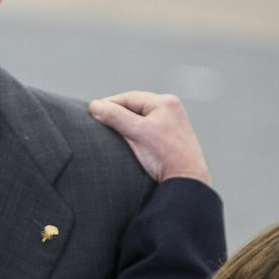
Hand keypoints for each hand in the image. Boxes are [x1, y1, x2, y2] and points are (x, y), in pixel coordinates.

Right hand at [89, 91, 211, 185]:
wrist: (186, 180)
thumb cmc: (165, 155)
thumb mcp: (136, 132)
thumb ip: (114, 116)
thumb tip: (94, 106)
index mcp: (165, 102)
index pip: (128, 98)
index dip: (108, 105)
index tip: (92, 113)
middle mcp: (170, 109)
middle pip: (134, 107)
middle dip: (116, 115)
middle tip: (98, 123)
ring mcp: (172, 123)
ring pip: (139, 118)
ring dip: (124, 124)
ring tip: (111, 133)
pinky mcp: (170, 137)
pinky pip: (146, 129)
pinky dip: (134, 132)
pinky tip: (127, 141)